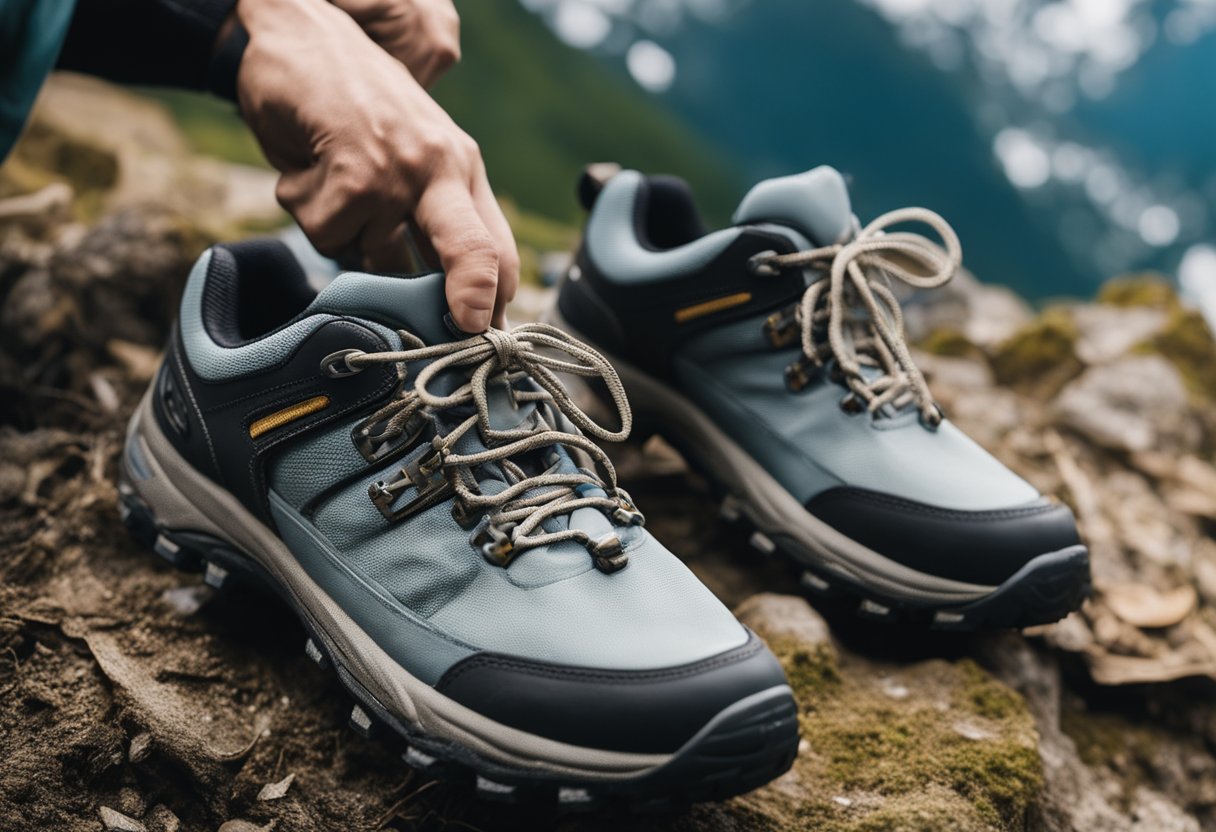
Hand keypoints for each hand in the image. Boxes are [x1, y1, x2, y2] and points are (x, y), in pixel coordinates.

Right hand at [236, 0, 518, 330]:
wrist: (300, 33)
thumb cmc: (354, 104)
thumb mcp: (409, 155)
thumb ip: (424, 218)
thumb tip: (440, 303)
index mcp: (462, 169)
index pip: (496, 245)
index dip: (496, 298)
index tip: (492, 338)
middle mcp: (440, 167)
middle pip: (473, 250)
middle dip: (473, 293)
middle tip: (471, 327)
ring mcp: (398, 169)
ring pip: (372, 256)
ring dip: (343, 237)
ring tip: (332, 184)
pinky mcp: (353, 172)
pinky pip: (327, 233)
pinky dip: (306, 209)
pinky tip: (308, 167)